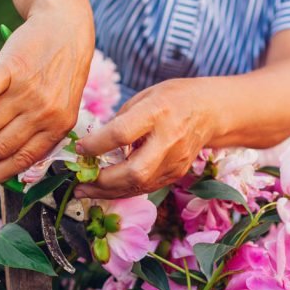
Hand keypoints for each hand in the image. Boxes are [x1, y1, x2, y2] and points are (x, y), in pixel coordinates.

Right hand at [0, 0, 93, 184]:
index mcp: (59, 127)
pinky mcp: (9, 68)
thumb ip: (43, 132)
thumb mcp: (64, 109)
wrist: (65, 32)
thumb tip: (8, 161)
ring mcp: (26, 90)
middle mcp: (43, 112)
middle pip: (1, 146)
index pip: (23, 159)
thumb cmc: (62, 75)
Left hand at [74, 79, 216, 198]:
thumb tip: (94, 144)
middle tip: (80, 183)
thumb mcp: (144, 97)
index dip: (96, 145)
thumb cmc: (173, 98)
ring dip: (109, 192)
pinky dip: (124, 190)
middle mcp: (168, 140)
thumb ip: (120, 121)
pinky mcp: (176, 174)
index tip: (79, 149)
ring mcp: (175, 161)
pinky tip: (107, 189)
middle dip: (103, 181)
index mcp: (157, 112)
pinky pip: (146, 188)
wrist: (210, 111)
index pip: (121, 134)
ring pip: (139, 186)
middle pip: (134, 171)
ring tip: (86, 191)